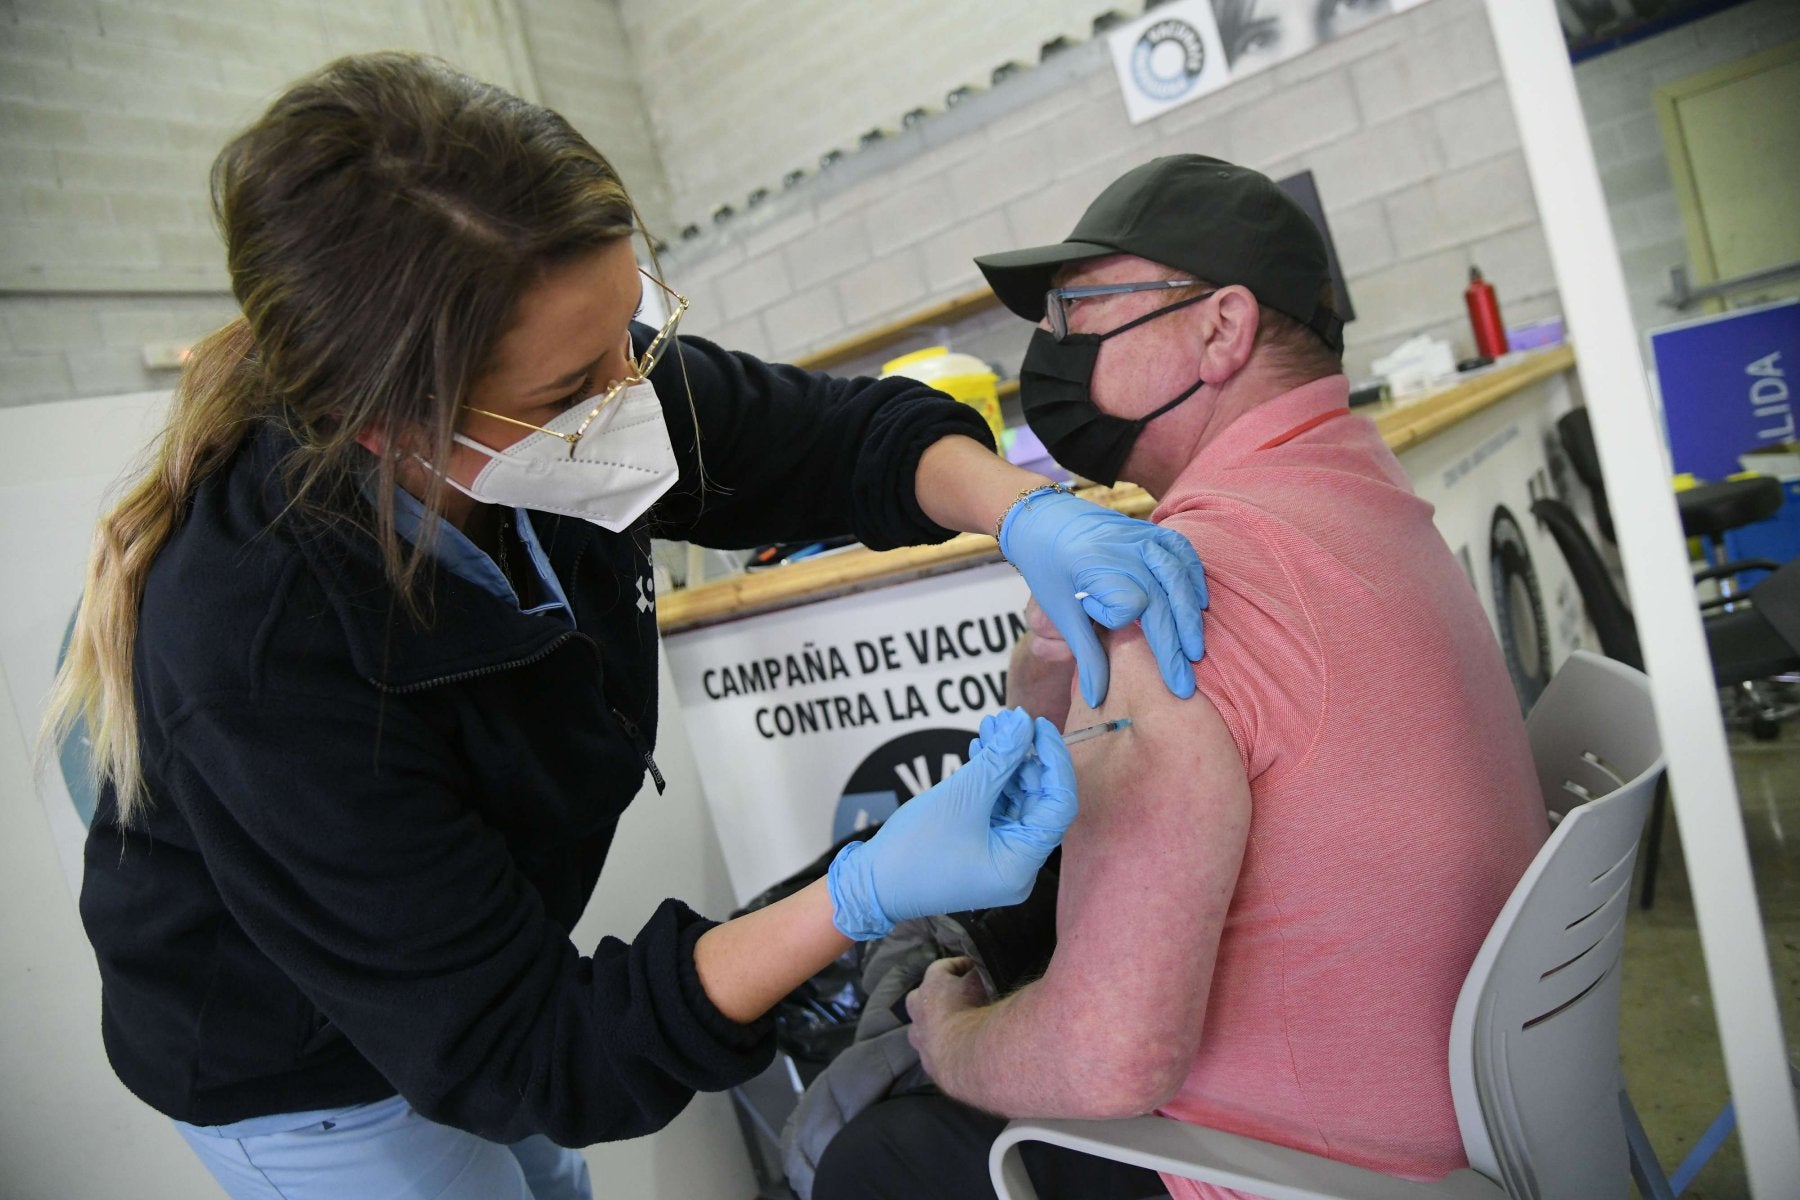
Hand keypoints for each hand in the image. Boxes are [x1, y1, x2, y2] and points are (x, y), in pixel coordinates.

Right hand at [827, 710, 1077, 940]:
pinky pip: (997, 809)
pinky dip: (991, 780)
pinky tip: (979, 750)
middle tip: (1008, 721)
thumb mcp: (962, 796)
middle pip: (1039, 801)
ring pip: (1016, 800)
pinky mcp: (981, 848)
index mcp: (1021, 865)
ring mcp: (999, 858)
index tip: (1037, 726)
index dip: (1054, 761)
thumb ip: (1000, 758)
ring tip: (989, 727)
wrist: (870, 882)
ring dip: (1005, 763)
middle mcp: (1018, 866)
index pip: (1059, 805)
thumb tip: (1024, 723)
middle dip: (1024, 757)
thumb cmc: (914, 849)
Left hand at [906, 957, 989, 1079]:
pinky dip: (941, 1049)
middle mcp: (918, 1011)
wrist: (967, 1057)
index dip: (958, 965)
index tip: (971, 966)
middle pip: (919, 997)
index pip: (941, 968)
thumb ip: (975, 974)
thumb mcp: (979, 983)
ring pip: (920, 1028)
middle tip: (954, 996)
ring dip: (933, 1025)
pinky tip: (955, 1050)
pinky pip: (931, 1052)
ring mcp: (920, 1040)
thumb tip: (975, 972)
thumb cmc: (972, 1013)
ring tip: (953, 1026)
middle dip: (935, 994)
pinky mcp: (928, 1064)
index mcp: (931, 987)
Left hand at [999, 489, 1208, 706]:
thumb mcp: (1059, 610)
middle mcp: (1125, 550)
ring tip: (1195, 652)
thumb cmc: (1049, 567)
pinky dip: (1194, 579)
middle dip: (1174, 647)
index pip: (1128, 606)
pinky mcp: (1152, 531)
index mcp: (1096, 566)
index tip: (1104, 628)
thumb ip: (1085, 653)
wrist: (1046, 519)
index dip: (1121, 625)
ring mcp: (1142, 537)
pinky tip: (1199, 604)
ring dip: (1190, 619)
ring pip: (1178, 580)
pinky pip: (1183, 553)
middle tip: (1183, 685)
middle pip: (1161, 602)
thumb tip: (1096, 698)